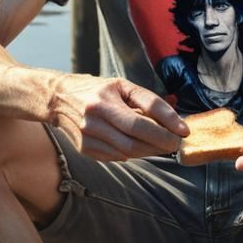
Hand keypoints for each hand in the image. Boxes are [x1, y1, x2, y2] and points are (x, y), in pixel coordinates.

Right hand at [48, 74, 187, 161]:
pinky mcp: (85, 150)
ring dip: (150, 151)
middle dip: (161, 142)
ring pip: (128, 151)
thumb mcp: (122, 86)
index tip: (183, 131)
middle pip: (136, 138)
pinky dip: (133, 154)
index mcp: (104, 99)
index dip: (167, 124)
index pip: (142, 116)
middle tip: (176, 142)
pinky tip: (140, 147)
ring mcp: (87, 137)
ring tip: (161, 145)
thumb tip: (175, 118)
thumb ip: (148, 100)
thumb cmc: (97, 90)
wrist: (59, 99)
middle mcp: (93, 118)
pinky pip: (117, 157)